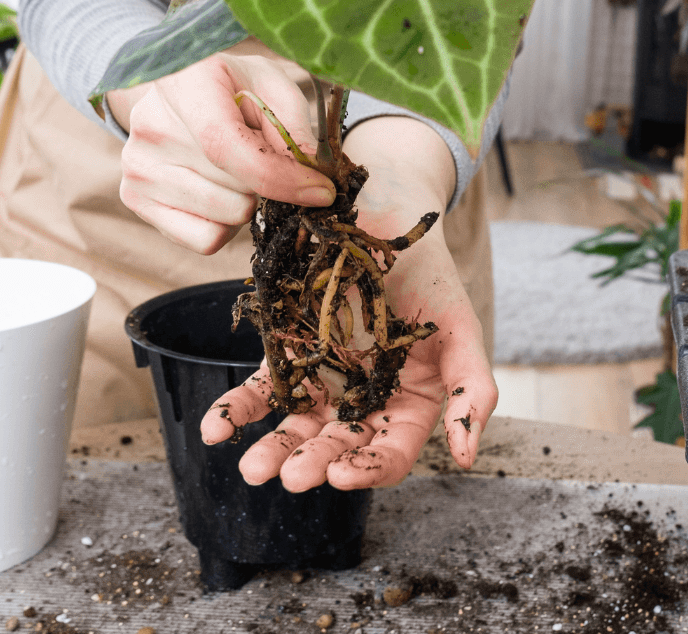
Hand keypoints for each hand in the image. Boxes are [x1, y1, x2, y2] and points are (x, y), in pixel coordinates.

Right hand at [108, 47, 335, 253]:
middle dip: (268, 181)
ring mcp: (137, 165)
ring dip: (247, 201)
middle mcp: (151, 125)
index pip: (225, 145)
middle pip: (237, 189)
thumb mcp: (273, 85)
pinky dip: (224, 224)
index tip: (320, 190)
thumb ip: (295, 125)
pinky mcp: (135, 198)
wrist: (179, 87)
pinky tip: (218, 190)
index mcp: (184, 83)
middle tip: (259, 153)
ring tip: (235, 168)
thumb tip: (313, 174)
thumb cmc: (234, 85)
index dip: (279, 176)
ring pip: (226, 217)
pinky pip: (205, 240)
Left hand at [198, 117, 497, 489]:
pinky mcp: (285, 352)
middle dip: (314, 462)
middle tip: (290, 475)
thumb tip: (468, 456)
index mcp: (410, 400)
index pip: (391, 451)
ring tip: (252, 468)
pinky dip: (236, 411)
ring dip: (273, 450)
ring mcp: (323, 377)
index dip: (369, 469)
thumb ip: (470, 389)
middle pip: (338, 444)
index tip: (342, 476)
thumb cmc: (429, 271)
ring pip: (296, 425)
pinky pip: (260, 390)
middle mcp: (364, 397)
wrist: (384, 210)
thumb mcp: (460, 327)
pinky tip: (216, 430)